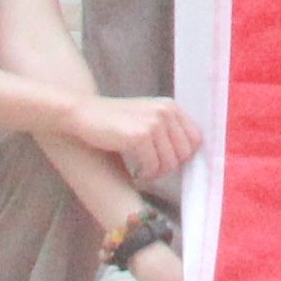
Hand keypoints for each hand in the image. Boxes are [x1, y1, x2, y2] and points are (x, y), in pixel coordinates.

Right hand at [78, 94, 203, 180]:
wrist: (84, 115)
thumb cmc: (116, 122)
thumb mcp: (147, 118)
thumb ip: (168, 131)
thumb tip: (188, 157)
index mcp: (171, 107)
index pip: (196, 139)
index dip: (184, 156)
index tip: (167, 163)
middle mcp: (166, 112)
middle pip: (185, 154)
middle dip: (169, 167)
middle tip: (152, 169)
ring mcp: (154, 122)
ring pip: (170, 163)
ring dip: (157, 173)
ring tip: (143, 170)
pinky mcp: (140, 135)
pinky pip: (153, 166)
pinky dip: (145, 174)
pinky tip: (136, 171)